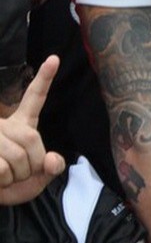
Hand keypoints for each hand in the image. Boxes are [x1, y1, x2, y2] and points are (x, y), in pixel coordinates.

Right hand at [0, 54, 64, 203]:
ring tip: (5, 175)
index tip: (54, 58)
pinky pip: (2, 168)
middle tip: (19, 172)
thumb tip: (52, 160)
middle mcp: (3, 125)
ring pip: (17, 156)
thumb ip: (51, 167)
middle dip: (32, 164)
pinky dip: (3, 181)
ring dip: (16, 175)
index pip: (34, 98)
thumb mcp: (37, 178)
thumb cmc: (12, 184)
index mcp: (21, 125)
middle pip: (32, 139)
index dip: (44, 79)